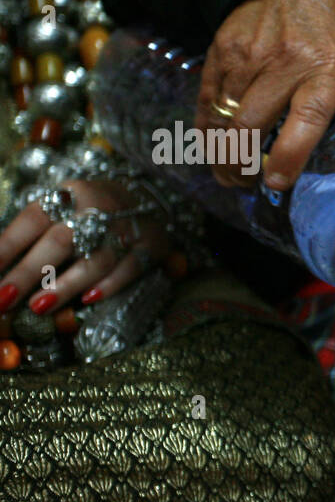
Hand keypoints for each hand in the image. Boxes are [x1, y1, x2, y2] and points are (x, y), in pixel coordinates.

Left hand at [0, 179, 171, 315]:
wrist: (153, 197)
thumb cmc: (94, 209)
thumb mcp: (65, 207)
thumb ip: (37, 234)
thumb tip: (3, 267)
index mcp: (70, 194)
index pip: (32, 220)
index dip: (7, 247)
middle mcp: (98, 208)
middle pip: (60, 242)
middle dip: (28, 273)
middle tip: (3, 298)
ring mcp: (126, 229)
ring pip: (94, 260)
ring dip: (64, 286)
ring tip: (38, 307)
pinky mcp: (151, 246)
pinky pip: (129, 269)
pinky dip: (109, 286)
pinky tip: (88, 300)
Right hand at [193, 0, 334, 190]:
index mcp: (328, 71)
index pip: (306, 121)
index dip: (288, 156)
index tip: (277, 181)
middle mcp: (284, 63)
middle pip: (250, 125)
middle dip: (240, 165)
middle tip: (245, 184)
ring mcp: (248, 55)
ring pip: (222, 115)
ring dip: (221, 151)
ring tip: (228, 171)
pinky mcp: (222, 47)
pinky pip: (207, 96)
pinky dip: (208, 125)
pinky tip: (214, 142)